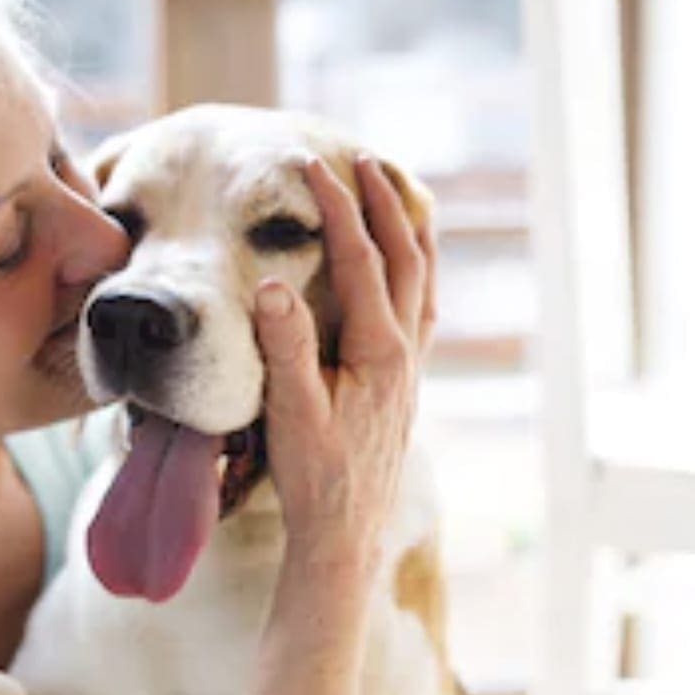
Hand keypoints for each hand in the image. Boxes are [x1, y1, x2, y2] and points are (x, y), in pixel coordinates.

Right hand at [252, 155, 434, 584]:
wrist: (344, 535)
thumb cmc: (314, 478)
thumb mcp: (291, 413)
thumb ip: (284, 348)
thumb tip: (272, 285)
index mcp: (380, 352)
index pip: (361, 261)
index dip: (337, 209)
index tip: (311, 168)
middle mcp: (405, 352)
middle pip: (405, 258)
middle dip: (384, 203)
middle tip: (363, 159)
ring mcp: (410, 368)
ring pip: (422, 280)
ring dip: (409, 231)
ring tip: (397, 193)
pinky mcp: (403, 383)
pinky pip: (421, 308)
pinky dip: (416, 271)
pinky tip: (407, 268)